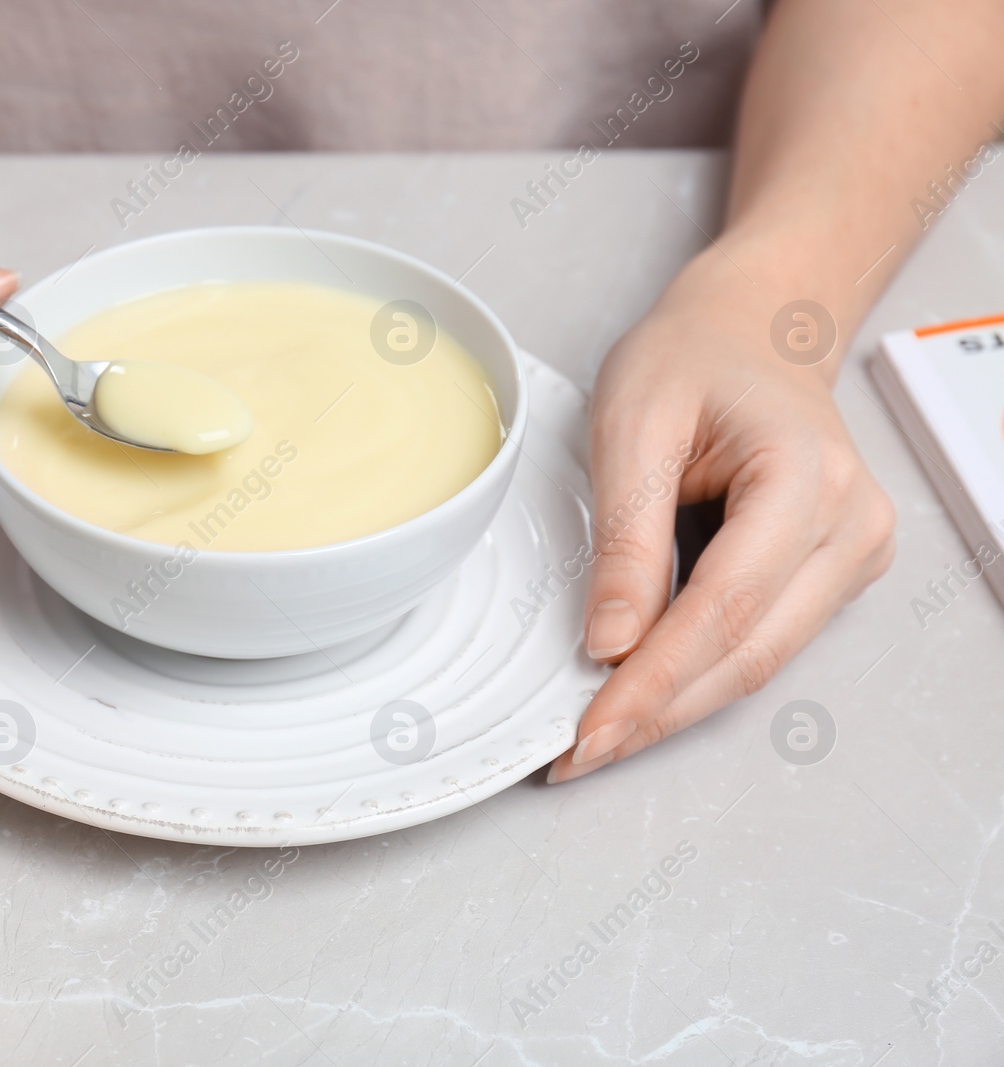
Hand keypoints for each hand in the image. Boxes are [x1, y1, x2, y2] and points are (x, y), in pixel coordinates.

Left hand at [548, 250, 895, 782]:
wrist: (750, 329)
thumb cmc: (691, 359)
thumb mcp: (632, 428)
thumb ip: (624, 539)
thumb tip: (607, 643)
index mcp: (808, 477)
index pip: (725, 608)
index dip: (653, 681)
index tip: (590, 730)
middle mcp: (851, 524)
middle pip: (750, 653)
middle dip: (659, 713)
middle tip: (579, 755)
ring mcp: (853, 553)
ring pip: (760, 662)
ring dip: (677, 706)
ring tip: (598, 736)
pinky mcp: (832, 572)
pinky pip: (763, 641)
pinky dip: (698, 675)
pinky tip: (640, 693)